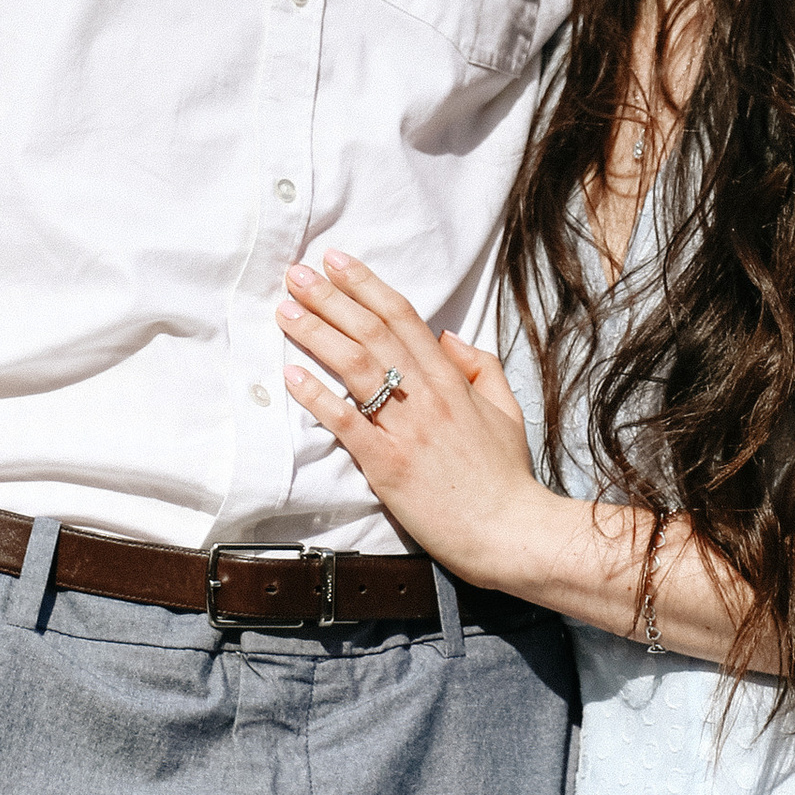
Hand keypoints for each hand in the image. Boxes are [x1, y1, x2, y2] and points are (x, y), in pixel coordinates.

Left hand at [276, 251, 556, 595]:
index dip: (366, 284)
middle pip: (371, 332)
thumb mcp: (505, 410)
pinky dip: (317, 397)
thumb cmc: (505, 477)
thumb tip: (446, 336)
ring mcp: (406, 429)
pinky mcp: (388, 466)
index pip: (402, 316)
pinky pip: (347, 423)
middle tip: (296, 273)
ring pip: (355, 367)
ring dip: (316, 333)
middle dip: (330, 297)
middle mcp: (425, 395)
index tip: (336, 261)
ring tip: (285, 310)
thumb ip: (479, 367)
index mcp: (450, 380)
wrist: (509, 533)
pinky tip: (292, 376)